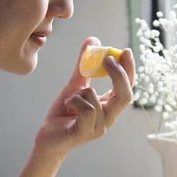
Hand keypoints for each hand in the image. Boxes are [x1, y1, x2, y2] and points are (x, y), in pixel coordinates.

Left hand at [35, 36, 134, 155]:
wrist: (47, 137)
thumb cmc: (63, 113)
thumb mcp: (75, 85)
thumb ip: (84, 65)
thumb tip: (93, 40)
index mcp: (109, 106)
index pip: (128, 88)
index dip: (129, 70)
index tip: (125, 51)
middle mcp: (108, 118)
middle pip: (125, 96)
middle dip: (118, 75)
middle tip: (106, 59)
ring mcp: (98, 128)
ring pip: (96, 99)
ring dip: (80, 92)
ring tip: (70, 99)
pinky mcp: (85, 134)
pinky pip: (86, 110)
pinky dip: (74, 102)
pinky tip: (68, 106)